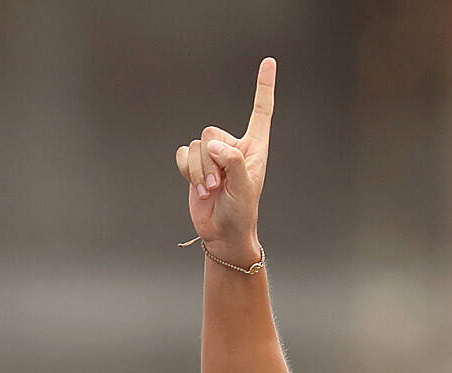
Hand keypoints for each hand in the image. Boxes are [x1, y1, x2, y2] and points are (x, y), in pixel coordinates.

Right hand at [174, 57, 275, 269]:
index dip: (264, 86)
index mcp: (254, 146)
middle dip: (210, 160)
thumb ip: (231, 160)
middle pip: (212, 131)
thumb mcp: (244, 185)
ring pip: (196, 145)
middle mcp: (232, 146)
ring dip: (199, 171)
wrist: (222, 231)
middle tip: (219, 184)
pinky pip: (183, 154)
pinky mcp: (194, 165)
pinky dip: (187, 170)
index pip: (261, 110)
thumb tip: (211, 144)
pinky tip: (198, 186)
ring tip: (212, 190)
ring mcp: (212, 155)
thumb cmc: (241, 210)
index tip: (268, 61)